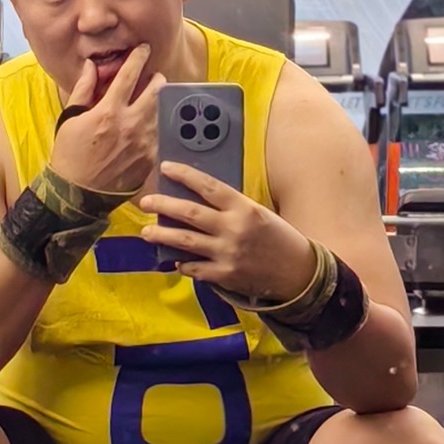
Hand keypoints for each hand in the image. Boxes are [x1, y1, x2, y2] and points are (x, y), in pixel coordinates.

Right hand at [50, 44, 165, 195]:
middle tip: (152, 77)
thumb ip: (83, 89)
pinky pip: (160, 134)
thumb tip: (91, 67)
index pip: (130, 74)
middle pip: (156, 89)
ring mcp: (143, 143)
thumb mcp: (70, 118)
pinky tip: (149, 125)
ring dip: (158, 101)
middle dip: (156, 78)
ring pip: (161, 111)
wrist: (78, 194)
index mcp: (108, 111)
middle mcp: (130, 124)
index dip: (138, 57)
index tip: (143, 49)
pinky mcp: (150, 159)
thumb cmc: (70, 155)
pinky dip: (156, 125)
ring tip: (151, 100)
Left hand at [140, 162, 316, 302]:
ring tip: (145, 232)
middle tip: (145, 202)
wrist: (297, 272)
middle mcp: (233, 228)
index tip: (166, 167)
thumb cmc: (278, 238)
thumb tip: (198, 199)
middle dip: (163, 205)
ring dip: (162, 235)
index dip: (184, 175)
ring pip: (185, 242)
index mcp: (243, 208)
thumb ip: (231, 208)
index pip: (208, 186)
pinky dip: (183, 264)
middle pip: (189, 213)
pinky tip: (176, 260)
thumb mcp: (258, 213)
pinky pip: (195, 269)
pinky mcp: (225, 275)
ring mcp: (227, 253)